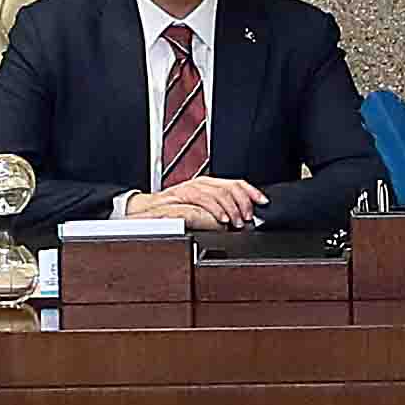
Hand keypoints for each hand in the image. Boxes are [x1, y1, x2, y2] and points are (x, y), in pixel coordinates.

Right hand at [152, 175, 266, 228]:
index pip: (234, 182)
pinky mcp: (176, 198)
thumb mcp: (198, 211)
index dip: (251, 191)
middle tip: (249, 217)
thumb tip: (241, 219)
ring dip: (230, 208)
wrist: (140, 213)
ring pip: (216, 191)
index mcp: (206, 185)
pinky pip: (198, 200)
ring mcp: (187, 189)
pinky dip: (212, 210)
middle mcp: (198, 184)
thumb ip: (217, 211)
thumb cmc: (169, 214)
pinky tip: (221, 221)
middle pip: (228, 185)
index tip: (263, 202)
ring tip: (237, 222)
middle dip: (243, 201)